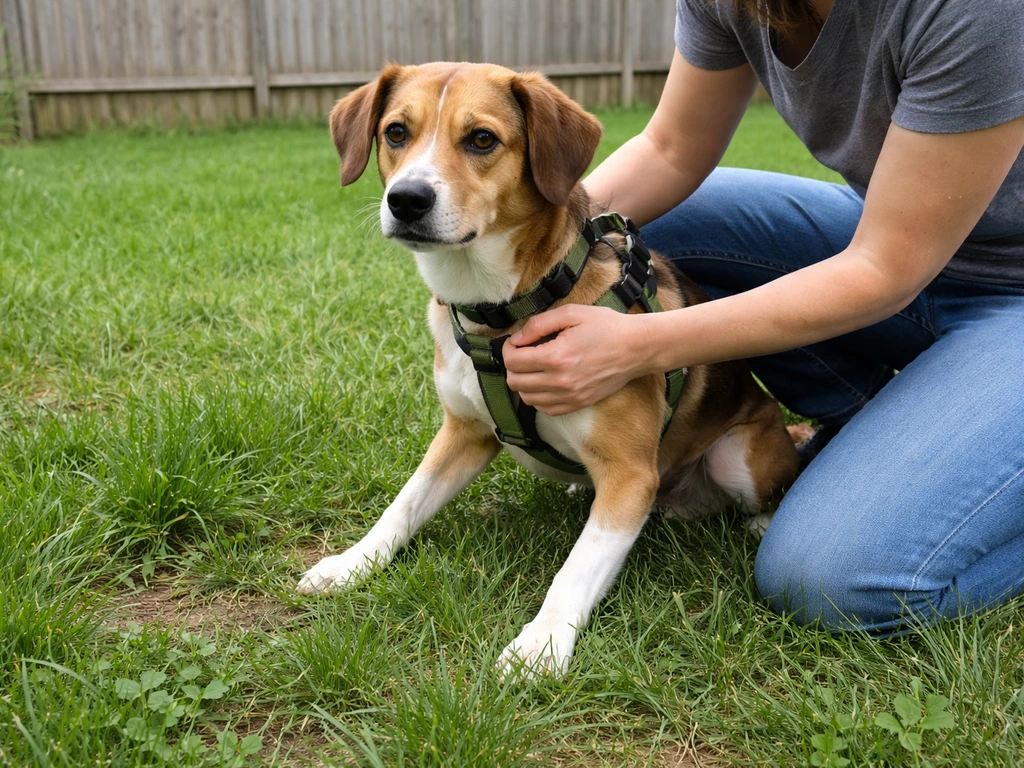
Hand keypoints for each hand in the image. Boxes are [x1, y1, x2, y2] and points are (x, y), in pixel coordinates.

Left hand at [502, 305, 649, 415]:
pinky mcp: (578, 404)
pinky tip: (545, 382)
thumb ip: (538, 324)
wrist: (637, 348)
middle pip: (515, 382)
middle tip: (524, 353)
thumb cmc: (607, 327)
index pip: (512, 361)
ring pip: (527, 398)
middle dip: (513, 365)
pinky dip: (538, 397)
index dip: (508, 348)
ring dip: (524, 382)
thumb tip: (517, 337)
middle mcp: (560, 381)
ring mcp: (569, 396)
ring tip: (534, 367)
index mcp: (556, 356)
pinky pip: (545, 409)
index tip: (517, 341)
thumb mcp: (571, 313)